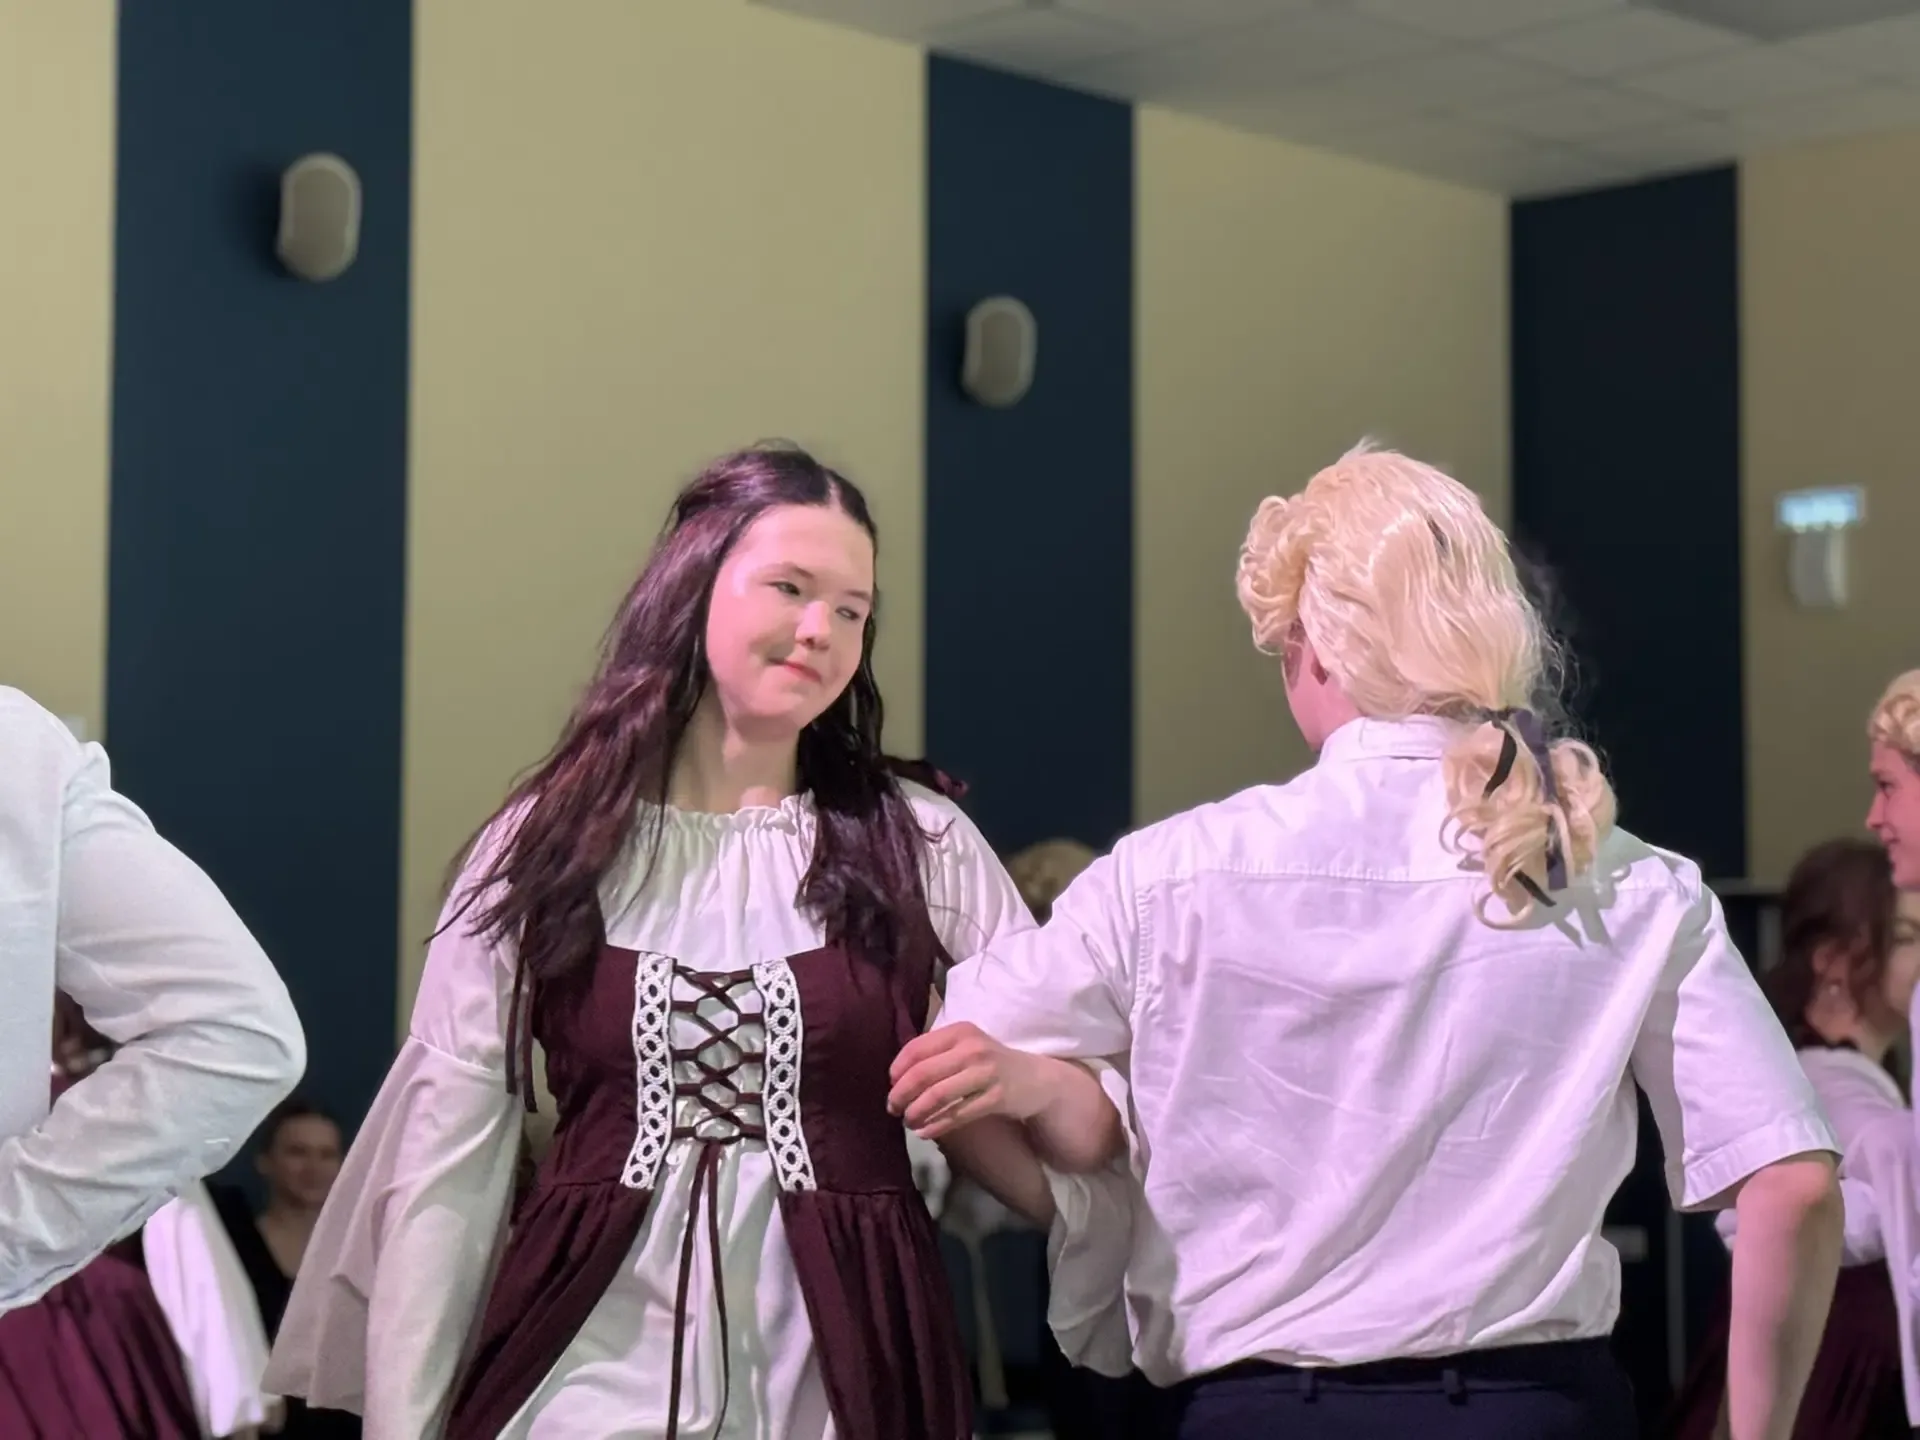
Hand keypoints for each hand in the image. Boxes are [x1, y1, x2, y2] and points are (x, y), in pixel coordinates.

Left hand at [888, 1022, 1046, 1139]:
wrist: (1036, 1079)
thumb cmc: (991, 1062)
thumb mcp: (966, 1046)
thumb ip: (936, 1053)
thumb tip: (897, 1076)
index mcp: (960, 1031)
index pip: (916, 1048)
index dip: (897, 1070)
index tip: (890, 1085)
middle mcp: (972, 1048)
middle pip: (923, 1073)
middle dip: (901, 1094)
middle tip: (893, 1108)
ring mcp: (986, 1073)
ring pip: (938, 1095)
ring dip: (916, 1112)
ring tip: (908, 1122)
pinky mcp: (996, 1097)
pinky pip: (958, 1114)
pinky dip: (936, 1125)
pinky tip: (925, 1132)